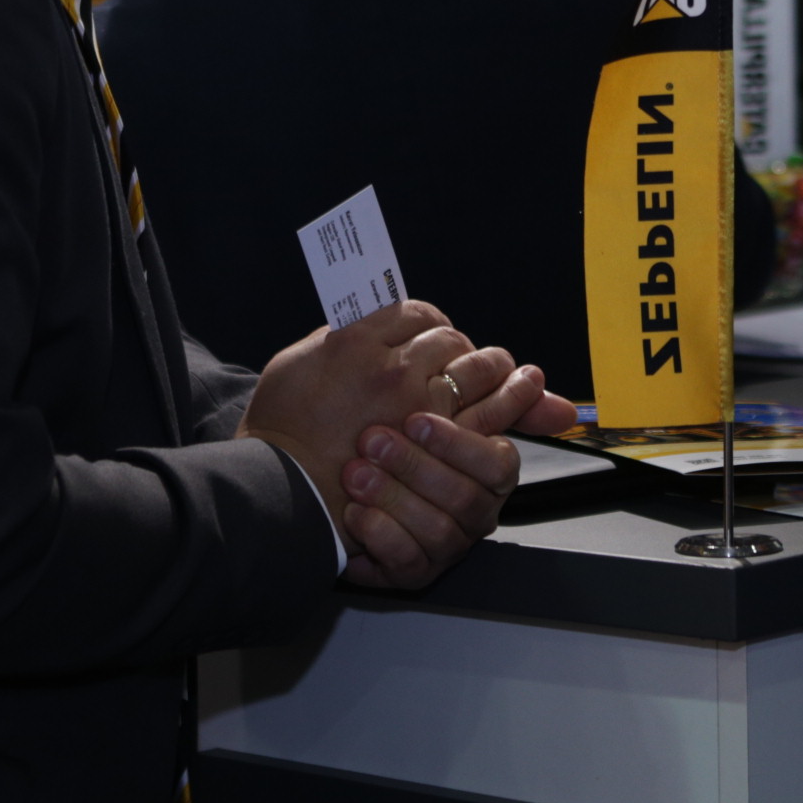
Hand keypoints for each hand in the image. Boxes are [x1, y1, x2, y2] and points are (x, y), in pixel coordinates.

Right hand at [238, 301, 498, 542]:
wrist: (283, 490)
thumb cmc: (281, 430)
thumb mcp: (297, 362)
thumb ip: (340, 336)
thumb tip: (374, 323)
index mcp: (354, 341)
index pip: (413, 313)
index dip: (428, 320)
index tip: (430, 330)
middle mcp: (391, 368)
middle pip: (448, 338)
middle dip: (459, 344)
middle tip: (461, 354)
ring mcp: (416, 407)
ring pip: (475, 369)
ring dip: (491, 367)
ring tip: (501, 370)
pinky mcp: (435, 446)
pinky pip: (486, 412)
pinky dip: (508, 398)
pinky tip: (521, 391)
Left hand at [337, 362, 580, 589]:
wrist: (344, 482)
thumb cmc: (401, 442)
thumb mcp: (444, 409)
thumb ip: (492, 392)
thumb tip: (535, 376)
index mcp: (491, 476)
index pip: (497, 464)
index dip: (457, 444)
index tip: (416, 419)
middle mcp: (475, 514)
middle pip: (464, 497)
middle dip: (414, 465)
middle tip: (373, 439)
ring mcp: (447, 547)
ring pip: (437, 530)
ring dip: (393, 497)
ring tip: (356, 472)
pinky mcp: (415, 572)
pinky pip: (407, 562)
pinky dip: (380, 534)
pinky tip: (355, 511)